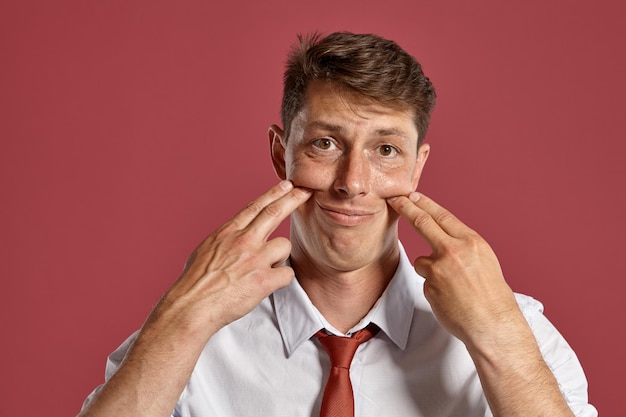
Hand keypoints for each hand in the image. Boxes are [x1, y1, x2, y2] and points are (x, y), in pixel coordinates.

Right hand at [150, 180, 311, 341]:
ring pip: (284, 245)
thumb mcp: (206, 249)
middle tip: (307, 190)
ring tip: (263, 269)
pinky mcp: (264, 280)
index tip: (287, 185)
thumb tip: (235, 236)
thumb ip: (226, 239)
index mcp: (228, 232)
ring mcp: (255, 259)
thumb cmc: (194, 282)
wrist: (191, 305)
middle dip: (294, 198)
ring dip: (279, 257)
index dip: (274, 193)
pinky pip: (287, 273)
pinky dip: (281, 279)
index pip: (256, 206)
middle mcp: (244, 240)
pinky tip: (268, 284)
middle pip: (275, 212)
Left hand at [387, 192, 521, 346]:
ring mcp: (439, 269)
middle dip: (406, 208)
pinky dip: (434, 289)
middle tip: (395, 199)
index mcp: (471, 242)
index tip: (412, 196)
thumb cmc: (492, 295)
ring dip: (431, 270)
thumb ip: (462, 246)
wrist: (493, 325)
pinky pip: (426, 282)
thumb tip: (443, 238)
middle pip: (422, 222)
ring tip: (453, 287)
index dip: (424, 204)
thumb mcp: (484, 260)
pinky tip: (450, 298)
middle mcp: (454, 251)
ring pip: (422, 261)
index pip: (442, 216)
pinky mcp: (429, 286)